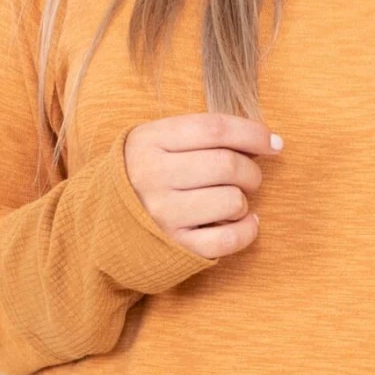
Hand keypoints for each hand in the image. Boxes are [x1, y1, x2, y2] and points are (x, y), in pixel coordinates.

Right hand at [124, 112, 283, 257]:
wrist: (101, 220)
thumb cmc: (146, 172)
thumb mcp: (158, 140)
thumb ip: (203, 135)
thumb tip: (269, 141)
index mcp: (151, 141)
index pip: (215, 129)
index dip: (253, 133)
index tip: (273, 142)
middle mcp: (153, 176)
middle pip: (227, 165)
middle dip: (251, 170)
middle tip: (248, 176)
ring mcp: (163, 214)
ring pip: (232, 201)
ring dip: (244, 201)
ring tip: (233, 200)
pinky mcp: (175, 246)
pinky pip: (228, 239)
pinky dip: (248, 230)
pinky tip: (245, 222)